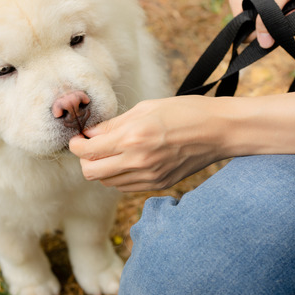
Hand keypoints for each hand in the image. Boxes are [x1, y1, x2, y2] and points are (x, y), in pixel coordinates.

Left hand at [69, 97, 230, 191]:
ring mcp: (149, 177)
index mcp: (132, 138)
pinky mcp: (158, 185)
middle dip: (84, 161)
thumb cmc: (185, 112)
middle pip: (91, 173)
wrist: (219, 131)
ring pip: (107, 183)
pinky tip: (127, 160)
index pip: (87, 152)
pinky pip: (126, 186)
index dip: (75, 146)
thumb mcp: (146, 108)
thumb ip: (115, 124)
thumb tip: (90, 134)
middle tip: (89, 148)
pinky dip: (119, 176)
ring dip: (102, 169)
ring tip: (110, 153)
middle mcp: (138, 161)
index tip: (77, 139)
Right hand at [228, 0, 294, 47]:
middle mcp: (244, 1)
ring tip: (293, 5)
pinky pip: (277, 16)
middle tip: (288, 12)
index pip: (242, 29)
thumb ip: (268, 21)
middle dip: (273, 25)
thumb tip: (263, 45)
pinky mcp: (271, 1)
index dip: (258, 33)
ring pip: (268, 23)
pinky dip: (287, 14)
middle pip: (255, 28)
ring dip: (283, 19)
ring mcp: (258, 1)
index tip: (276, 26)